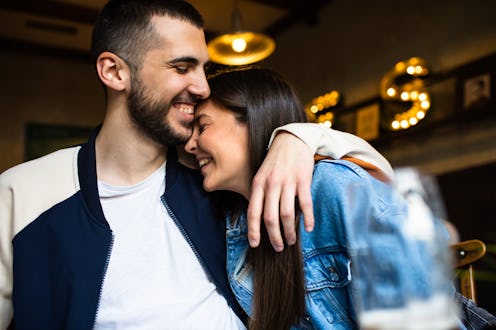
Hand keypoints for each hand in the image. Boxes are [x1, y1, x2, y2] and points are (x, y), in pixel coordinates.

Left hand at [247, 132, 314, 251]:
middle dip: (274, 236)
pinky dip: (308, 218)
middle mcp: (271, 184)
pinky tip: (308, 228)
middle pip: (270, 217)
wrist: (292, 139)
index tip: (255, 244)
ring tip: (292, 240)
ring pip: (286, 214)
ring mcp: (287, 182)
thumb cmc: (276, 161)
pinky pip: (305, 204)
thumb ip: (260, 194)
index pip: (253, 212)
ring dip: (289, 231)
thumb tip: (260, 219)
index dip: (253, 231)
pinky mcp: (303, 180)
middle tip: (278, 247)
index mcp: (258, 184)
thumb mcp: (262, 174)